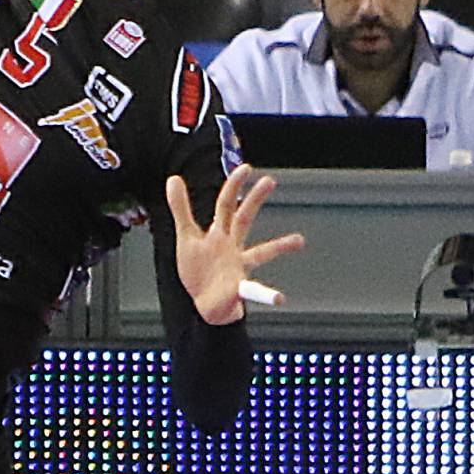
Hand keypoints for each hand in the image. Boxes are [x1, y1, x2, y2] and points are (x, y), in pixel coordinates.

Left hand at [165, 166, 305, 324]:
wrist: (205, 305)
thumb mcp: (187, 237)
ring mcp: (238, 267)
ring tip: (299, 240)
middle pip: (244, 219)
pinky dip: (267, 295)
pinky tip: (279, 298)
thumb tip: (174, 178)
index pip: (226, 205)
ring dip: (279, 247)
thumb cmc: (200, 271)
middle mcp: (233, 247)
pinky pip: (254, 291)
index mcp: (220, 235)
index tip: (247, 168)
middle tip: (270, 180)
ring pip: (261, 253)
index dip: (234, 186)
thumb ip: (181, 209)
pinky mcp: (238, 290)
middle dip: (254, 200)